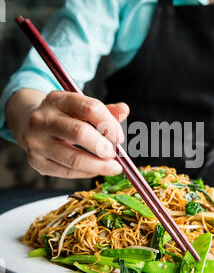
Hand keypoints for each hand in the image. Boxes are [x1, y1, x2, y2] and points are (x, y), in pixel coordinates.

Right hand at [7, 89, 128, 178]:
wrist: (29, 124)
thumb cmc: (63, 116)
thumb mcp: (80, 107)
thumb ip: (104, 110)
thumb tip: (124, 109)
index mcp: (57, 99)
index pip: (89, 108)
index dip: (109, 124)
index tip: (119, 138)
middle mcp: (43, 119)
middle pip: (79, 133)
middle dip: (103, 147)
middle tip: (115, 155)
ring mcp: (36, 141)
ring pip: (73, 158)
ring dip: (98, 166)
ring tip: (112, 167)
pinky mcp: (36, 161)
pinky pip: (66, 172)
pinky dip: (86, 173)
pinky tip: (95, 170)